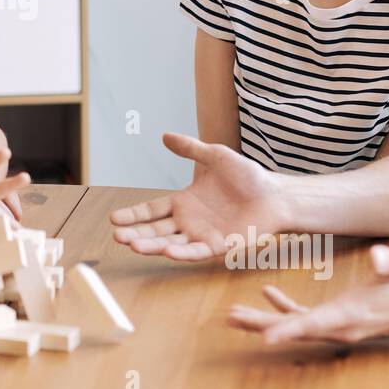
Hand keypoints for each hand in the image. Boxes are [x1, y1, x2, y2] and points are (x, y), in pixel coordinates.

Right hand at [109, 132, 283, 260]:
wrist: (275, 193)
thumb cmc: (248, 176)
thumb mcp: (215, 156)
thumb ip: (190, 149)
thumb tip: (164, 136)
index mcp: (184, 202)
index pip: (151, 210)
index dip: (133, 215)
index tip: (113, 218)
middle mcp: (189, 221)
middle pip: (155, 230)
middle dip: (135, 234)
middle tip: (116, 236)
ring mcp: (202, 235)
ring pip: (170, 243)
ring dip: (151, 246)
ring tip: (132, 245)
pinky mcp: (219, 245)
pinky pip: (197, 251)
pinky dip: (183, 252)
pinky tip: (168, 251)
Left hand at [228, 244, 388, 344]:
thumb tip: (379, 256)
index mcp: (350, 313)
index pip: (313, 325)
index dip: (287, 330)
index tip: (264, 339)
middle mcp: (340, 325)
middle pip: (294, 330)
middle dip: (261, 326)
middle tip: (231, 318)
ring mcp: (337, 325)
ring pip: (294, 327)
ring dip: (265, 320)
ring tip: (235, 314)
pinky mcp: (337, 319)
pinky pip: (305, 318)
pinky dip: (285, 309)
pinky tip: (268, 294)